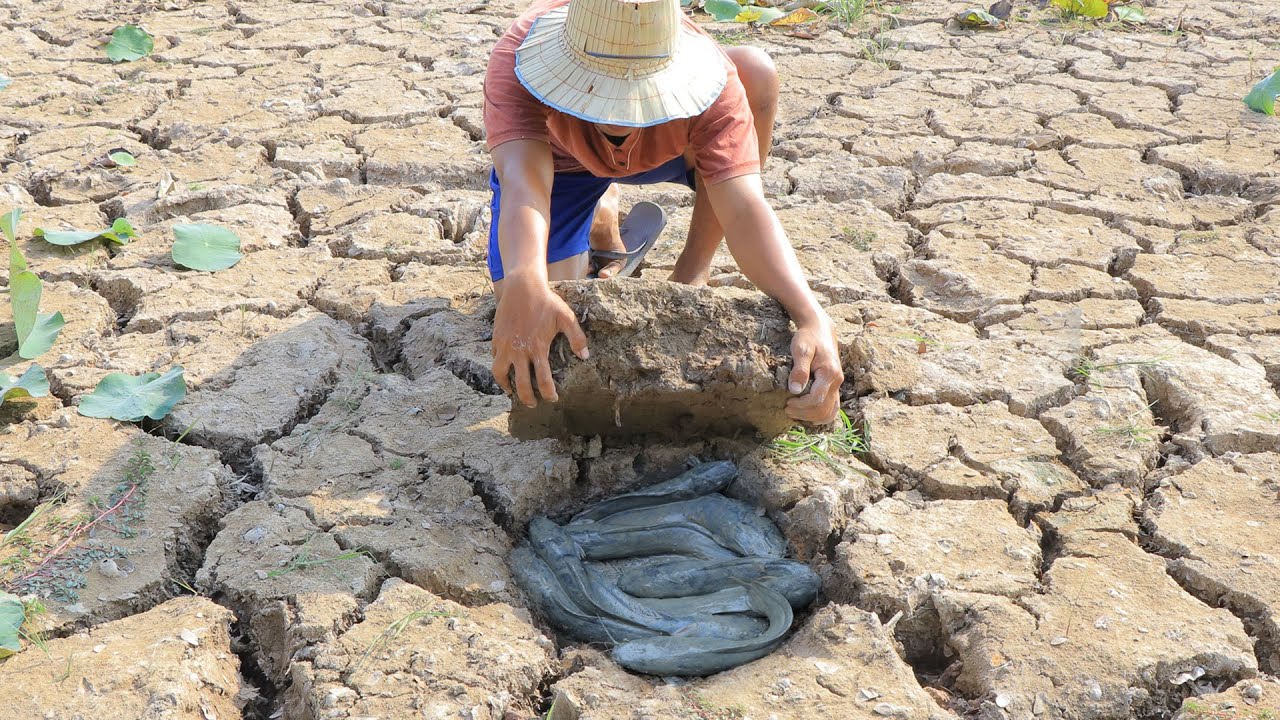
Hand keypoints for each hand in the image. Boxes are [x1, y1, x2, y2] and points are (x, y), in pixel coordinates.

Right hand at [491, 276, 588, 407]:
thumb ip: (577, 338)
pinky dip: (499, 368)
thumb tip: (585, 356)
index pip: (543, 381)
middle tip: (533, 404)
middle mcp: (519, 350)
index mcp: (537, 348)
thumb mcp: (566, 317)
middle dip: (528, 398)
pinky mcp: (496, 339)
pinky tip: (507, 369)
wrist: (522, 287)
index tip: (552, 398)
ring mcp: (505, 345)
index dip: (548, 393)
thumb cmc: (546, 302)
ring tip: (512, 391)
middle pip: (521, 385)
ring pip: (500, 374)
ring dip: (506, 386)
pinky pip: (494, 359)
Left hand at [784, 312, 842, 423]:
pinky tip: (806, 413)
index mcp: (830, 373)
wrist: (819, 330)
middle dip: (804, 413)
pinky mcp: (834, 387)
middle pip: (823, 409)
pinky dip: (820, 415)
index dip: (801, 405)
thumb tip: (795, 390)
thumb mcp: (800, 349)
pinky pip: (832, 408)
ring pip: (830, 412)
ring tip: (795, 412)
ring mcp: (837, 385)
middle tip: (787, 409)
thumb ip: (799, 369)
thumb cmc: (808, 338)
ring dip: (812, 417)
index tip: (787, 402)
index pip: (817, 399)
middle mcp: (837, 381)